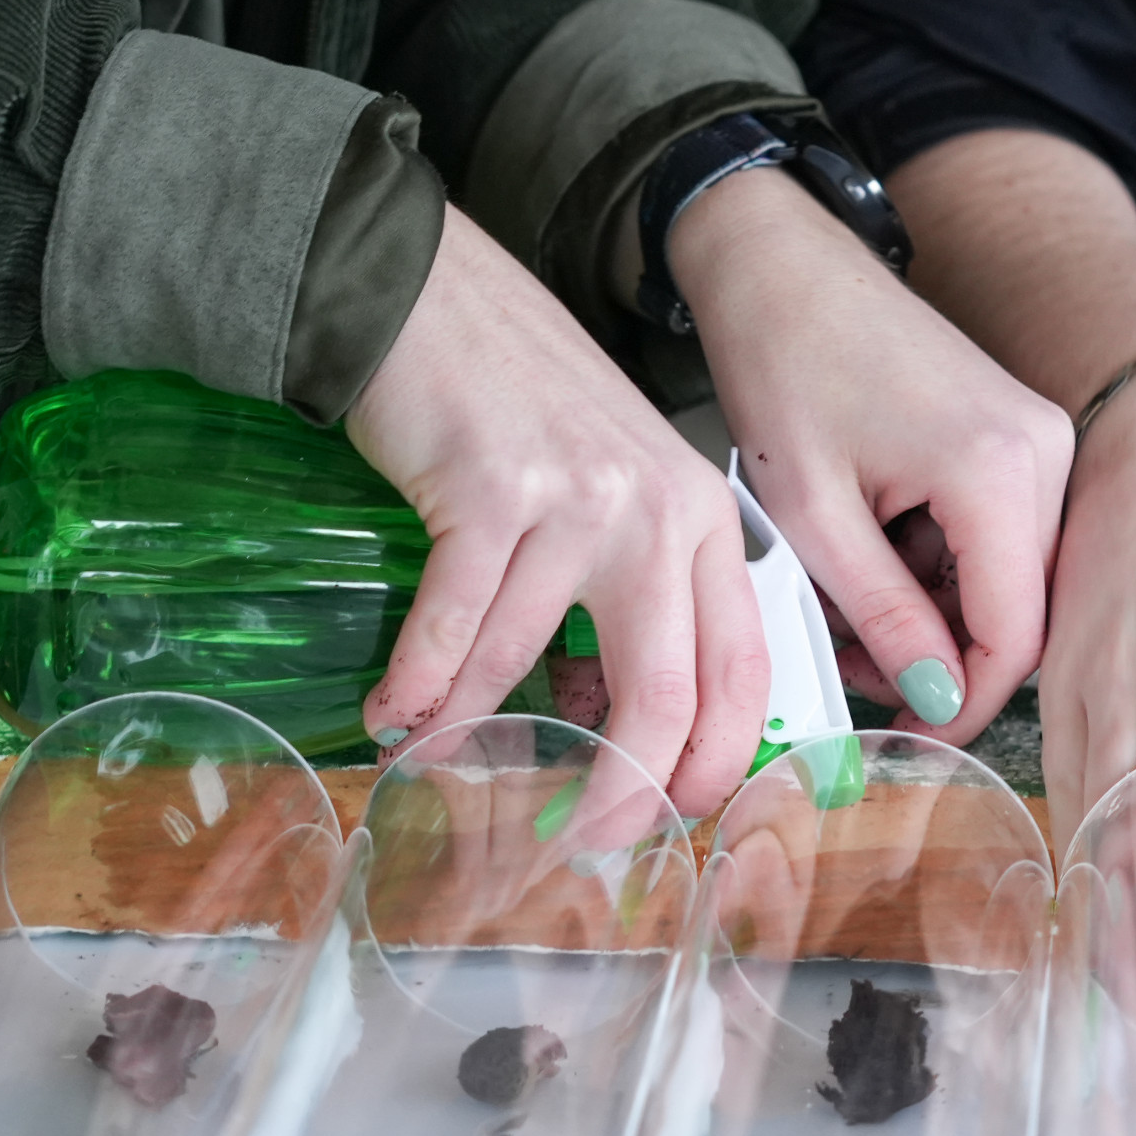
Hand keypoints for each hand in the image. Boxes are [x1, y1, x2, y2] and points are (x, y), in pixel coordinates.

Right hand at [347, 206, 766, 815]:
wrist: (432, 294)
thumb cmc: (522, 402)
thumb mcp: (617, 493)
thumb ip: (635, 596)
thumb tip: (613, 729)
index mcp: (707, 522)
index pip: (741, 675)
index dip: (708, 766)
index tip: (667, 818)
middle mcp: (661, 516)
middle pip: (667, 699)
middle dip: (621, 793)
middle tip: (575, 841)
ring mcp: (580, 505)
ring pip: (535, 670)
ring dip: (474, 734)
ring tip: (434, 762)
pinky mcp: (493, 494)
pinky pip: (457, 629)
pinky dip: (420, 688)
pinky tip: (393, 718)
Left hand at [670, 167, 1072, 742]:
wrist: (782, 264)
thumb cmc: (785, 364)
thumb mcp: (814, 514)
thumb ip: (883, 615)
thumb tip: (932, 698)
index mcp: (1000, 471)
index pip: (1013, 636)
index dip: (961, 703)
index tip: (905, 735)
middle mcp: (1044, 453)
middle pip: (1018, 610)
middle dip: (938, 654)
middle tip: (849, 662)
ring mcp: (1039, 439)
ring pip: (1005, 579)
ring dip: (931, 609)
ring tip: (841, 596)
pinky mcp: (1020, 435)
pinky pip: (997, 536)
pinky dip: (936, 564)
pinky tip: (869, 547)